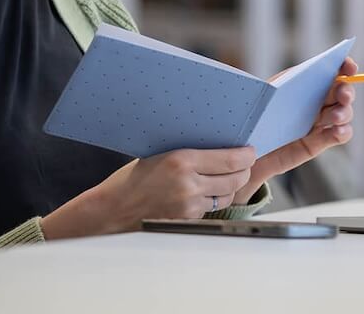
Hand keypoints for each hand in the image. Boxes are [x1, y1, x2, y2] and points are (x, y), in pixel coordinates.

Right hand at [41, 146, 255, 238]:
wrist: (113, 208)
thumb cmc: (132, 178)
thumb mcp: (161, 152)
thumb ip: (189, 152)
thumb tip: (218, 144)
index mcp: (181, 161)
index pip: (231, 159)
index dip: (246, 155)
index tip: (250, 150)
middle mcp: (189, 184)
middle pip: (235, 178)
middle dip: (243, 170)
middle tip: (244, 162)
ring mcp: (189, 205)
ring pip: (227, 195)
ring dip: (232, 186)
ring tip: (229, 176)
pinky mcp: (188, 220)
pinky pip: (211, 208)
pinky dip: (214, 199)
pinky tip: (207, 190)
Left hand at [230, 56, 357, 204]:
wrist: (247, 150)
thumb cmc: (252, 118)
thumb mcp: (258, 100)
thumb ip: (270, 89)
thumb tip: (279, 84)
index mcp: (303, 81)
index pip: (328, 68)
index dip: (343, 65)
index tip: (349, 68)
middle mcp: (315, 99)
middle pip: (341, 90)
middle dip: (346, 90)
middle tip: (343, 96)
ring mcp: (319, 120)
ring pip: (344, 112)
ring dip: (344, 112)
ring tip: (334, 117)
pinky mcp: (319, 142)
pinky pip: (340, 134)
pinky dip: (343, 131)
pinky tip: (337, 131)